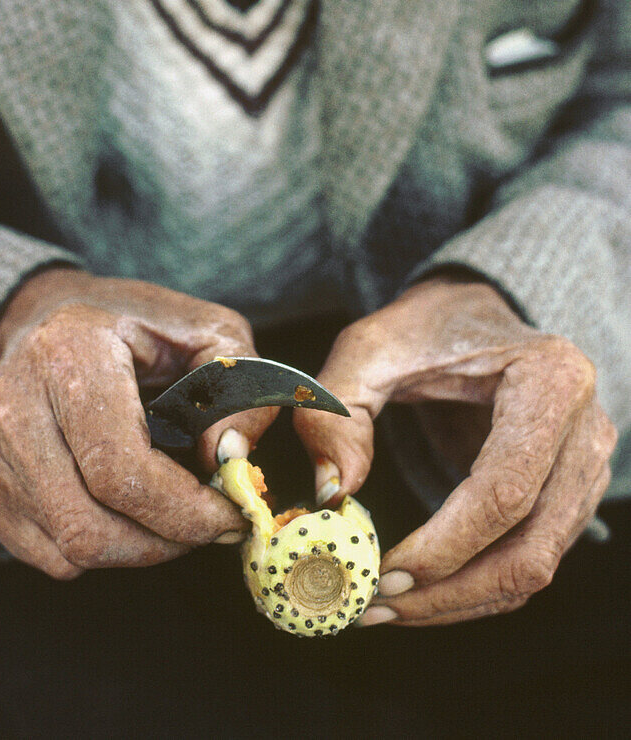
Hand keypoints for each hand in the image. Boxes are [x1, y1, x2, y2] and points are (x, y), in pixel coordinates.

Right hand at [0, 267, 254, 578]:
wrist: (42, 316)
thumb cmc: (132, 326)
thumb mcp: (204, 329)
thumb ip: (237, 385)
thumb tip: (228, 456)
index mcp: (69, 354)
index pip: (120, 470)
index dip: (183, 512)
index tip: (229, 516)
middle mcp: (12, 403)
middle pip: (89, 526)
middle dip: (165, 543)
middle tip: (208, 525)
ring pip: (68, 550)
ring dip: (137, 549)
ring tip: (170, 512)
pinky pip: (45, 554)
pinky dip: (97, 548)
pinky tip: (121, 508)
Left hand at [291, 274, 616, 625]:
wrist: (475, 315)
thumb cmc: (425, 326)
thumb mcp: (371, 346)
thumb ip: (338, 410)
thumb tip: (333, 494)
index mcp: (550, 381)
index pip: (507, 486)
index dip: (448, 542)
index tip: (385, 570)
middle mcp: (585, 430)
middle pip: (531, 546)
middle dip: (451, 590)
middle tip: (376, 604)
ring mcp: (587, 469)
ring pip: (535, 567)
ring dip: (459, 600)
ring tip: (384, 605)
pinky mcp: (570, 496)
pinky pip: (528, 560)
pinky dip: (474, 587)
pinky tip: (417, 591)